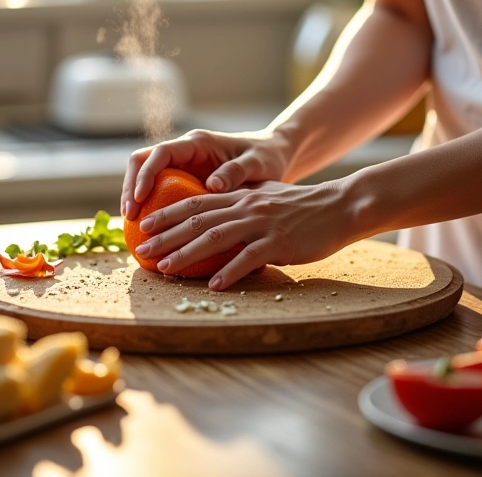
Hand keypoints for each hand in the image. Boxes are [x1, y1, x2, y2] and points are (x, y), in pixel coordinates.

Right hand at [120, 128, 291, 219]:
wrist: (272, 157)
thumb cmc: (266, 158)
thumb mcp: (257, 163)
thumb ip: (236, 171)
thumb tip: (212, 186)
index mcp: (197, 143)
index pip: (160, 153)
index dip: (145, 174)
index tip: (140, 198)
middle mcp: (184, 151)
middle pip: (143, 162)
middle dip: (131, 187)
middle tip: (130, 217)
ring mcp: (182, 166)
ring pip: (146, 176)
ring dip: (135, 198)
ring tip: (132, 226)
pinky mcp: (184, 180)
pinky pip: (159, 190)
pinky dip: (151, 207)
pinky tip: (151, 231)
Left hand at [133, 179, 357, 289]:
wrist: (339, 206)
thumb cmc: (303, 206)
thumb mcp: (267, 197)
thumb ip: (242, 203)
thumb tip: (218, 216)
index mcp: (240, 196)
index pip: (195, 202)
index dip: (167, 213)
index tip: (145, 225)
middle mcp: (246, 207)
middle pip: (197, 220)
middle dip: (166, 236)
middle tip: (142, 250)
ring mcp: (262, 224)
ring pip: (215, 237)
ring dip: (187, 254)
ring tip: (165, 268)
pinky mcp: (279, 243)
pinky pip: (249, 258)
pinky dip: (229, 272)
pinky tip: (213, 285)